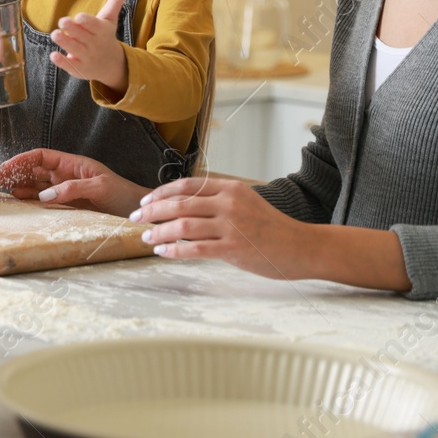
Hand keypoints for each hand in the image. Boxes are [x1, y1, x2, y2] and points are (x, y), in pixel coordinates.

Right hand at [0, 148, 147, 216]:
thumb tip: (45, 195)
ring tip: (3, 190)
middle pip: (35, 170)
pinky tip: (19, 200)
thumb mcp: (100, 187)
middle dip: (16, 172)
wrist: (136, 211)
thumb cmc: (122, 194)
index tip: (7, 167)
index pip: (41, 157)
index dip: (23, 160)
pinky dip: (30, 198)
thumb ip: (73, 188)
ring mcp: (65, 190)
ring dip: (20, 185)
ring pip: (36, 185)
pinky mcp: (67, 204)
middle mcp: (66, 175)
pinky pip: (44, 199)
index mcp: (72, 163)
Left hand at [49, 0, 132, 92]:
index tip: (79, 16)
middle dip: (72, 29)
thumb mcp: (111, 18)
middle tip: (62, 21)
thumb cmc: (106, 35)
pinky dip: (61, 62)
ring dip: (64, 42)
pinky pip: (69, 65)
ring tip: (55, 34)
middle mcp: (94, 44)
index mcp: (101, 31)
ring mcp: (86, 58)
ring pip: (74, 49)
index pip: (94, 25)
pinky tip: (54, 55)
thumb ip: (117, 0)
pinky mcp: (78, 69)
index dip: (87, 21)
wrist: (112, 64)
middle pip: (82, 36)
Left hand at [130, 177, 308, 276]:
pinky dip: (173, 250)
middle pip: (179, 204)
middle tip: (135, 218)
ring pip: (182, 226)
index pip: (186, 186)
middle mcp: (228, 203)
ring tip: (146, 237)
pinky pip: (194, 249)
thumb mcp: (246, 203)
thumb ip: (219, 202)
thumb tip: (184, 207)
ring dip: (158, 231)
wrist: (302, 246)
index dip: (160, 193)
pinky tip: (162, 252)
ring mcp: (231, 226)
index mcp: (230, 188)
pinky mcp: (233, 248)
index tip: (144, 201)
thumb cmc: (273, 228)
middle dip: (152, 211)